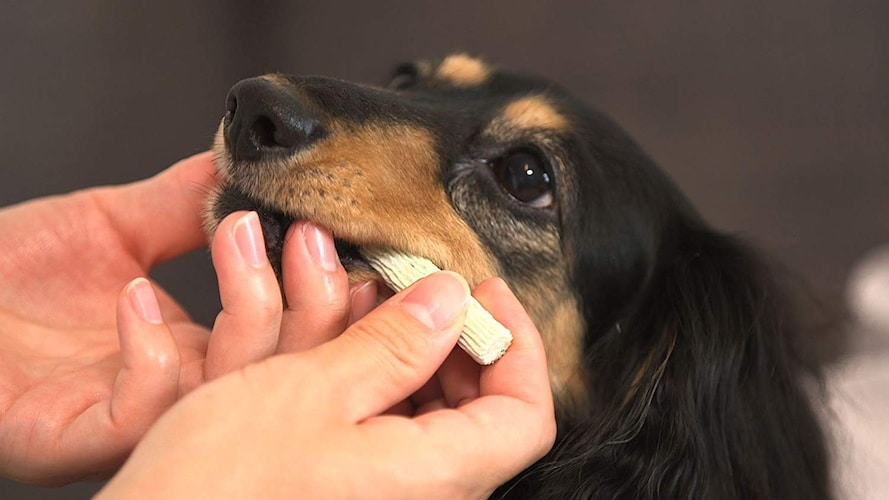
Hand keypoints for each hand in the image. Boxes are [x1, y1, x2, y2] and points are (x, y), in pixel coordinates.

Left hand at [0, 153, 359, 483]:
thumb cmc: (8, 269)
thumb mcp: (115, 224)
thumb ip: (186, 203)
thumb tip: (252, 165)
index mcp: (199, 348)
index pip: (294, 339)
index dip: (329, 297)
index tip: (339, 239)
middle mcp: (181, 390)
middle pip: (285, 375)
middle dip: (315, 307)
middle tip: (309, 238)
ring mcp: (135, 418)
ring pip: (230, 394)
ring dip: (252, 312)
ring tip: (233, 236)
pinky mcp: (78, 437)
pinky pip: (147, 411)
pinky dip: (156, 350)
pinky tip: (135, 295)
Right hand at [98, 271, 556, 498]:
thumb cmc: (216, 490)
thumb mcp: (311, 391)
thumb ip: (394, 344)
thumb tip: (451, 302)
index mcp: (433, 479)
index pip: (526, 415)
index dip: (517, 343)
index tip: (485, 291)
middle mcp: (419, 496)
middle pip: (477, 409)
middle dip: (451, 337)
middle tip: (416, 288)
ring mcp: (382, 494)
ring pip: (425, 412)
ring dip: (402, 347)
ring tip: (359, 297)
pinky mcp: (345, 490)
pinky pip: (383, 430)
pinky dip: (369, 380)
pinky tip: (332, 345)